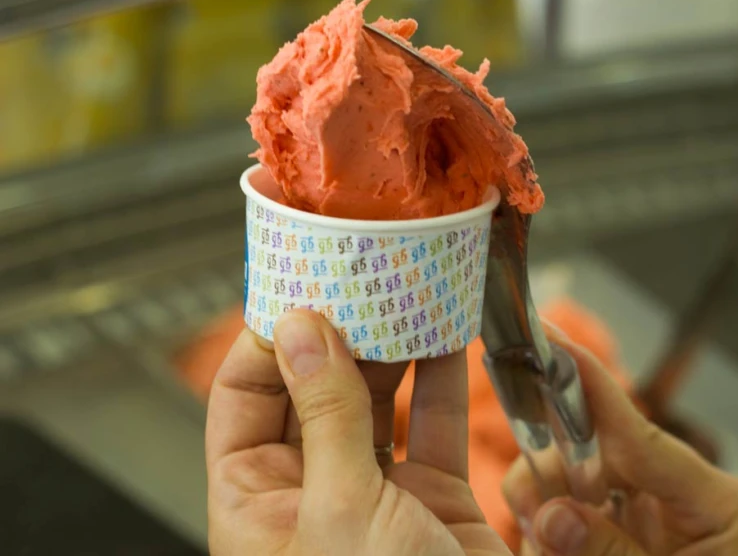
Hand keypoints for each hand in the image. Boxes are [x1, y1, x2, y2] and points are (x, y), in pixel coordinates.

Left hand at [206, 309, 510, 554]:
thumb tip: (298, 328)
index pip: (243, 399)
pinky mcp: (436, 497)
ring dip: (393, 346)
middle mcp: (313, 493)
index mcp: (258, 506)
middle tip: (360, 272)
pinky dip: (443, 377)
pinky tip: (447, 331)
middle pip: (313, 389)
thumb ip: (323, 415)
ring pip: (377, 400)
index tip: (298, 283)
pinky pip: (435, 422)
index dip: (265, 338)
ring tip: (404, 289)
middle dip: (338, 330)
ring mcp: (377, 493)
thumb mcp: (342, 512)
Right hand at [503, 327, 737, 555]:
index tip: (554, 341)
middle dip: (554, 467)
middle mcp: (683, 497)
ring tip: (539, 532)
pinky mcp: (632, 535)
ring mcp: (656, 517)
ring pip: (580, 484)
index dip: (593, 385)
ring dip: (548, 503)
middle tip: (531, 502)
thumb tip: (550, 513)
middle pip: (599, 454)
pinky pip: (579, 517)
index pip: (642, 432)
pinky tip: (548, 543)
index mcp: (717, 503)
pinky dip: (555, 529)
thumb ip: (610, 552)